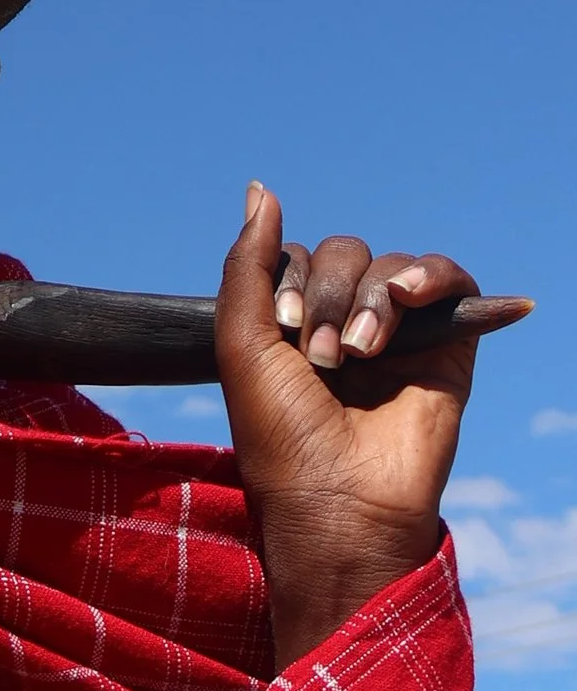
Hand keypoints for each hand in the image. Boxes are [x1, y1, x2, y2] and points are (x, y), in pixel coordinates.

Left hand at [217, 185, 479, 667]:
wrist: (341, 501)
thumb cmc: (281, 435)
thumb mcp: (241, 342)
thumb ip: (248, 262)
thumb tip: (261, 188)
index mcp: (293, 325)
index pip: (295, 257)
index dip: (290, 282)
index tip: (284, 335)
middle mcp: (344, 324)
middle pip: (342, 254)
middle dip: (327, 295)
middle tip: (323, 357)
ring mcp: (399, 335)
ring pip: (390, 267)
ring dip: (369, 300)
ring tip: (359, 354)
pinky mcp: (448, 346)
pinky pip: (450, 279)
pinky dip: (431, 275)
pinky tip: (410, 297)